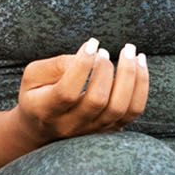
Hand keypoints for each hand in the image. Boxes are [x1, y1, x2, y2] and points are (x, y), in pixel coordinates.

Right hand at [14, 36, 149, 141]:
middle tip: (105, 51)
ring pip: (120, 108)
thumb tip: (91, 56)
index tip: (91, 44)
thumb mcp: (33, 76)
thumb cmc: (38, 94)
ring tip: (130, 51)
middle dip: (105, 69)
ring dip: (129, 76)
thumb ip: (58, 65)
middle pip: (97, 101)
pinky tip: (140, 64)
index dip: (82, 66)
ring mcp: (92, 130)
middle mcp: (70, 125)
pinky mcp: (110, 129)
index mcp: (45, 110)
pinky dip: (141, 86)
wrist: (42, 129)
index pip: (67, 93)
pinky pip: (133, 111)